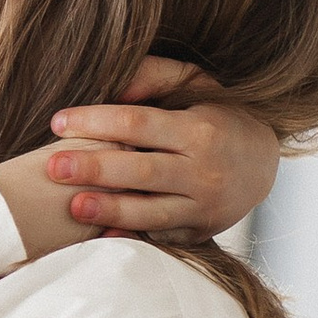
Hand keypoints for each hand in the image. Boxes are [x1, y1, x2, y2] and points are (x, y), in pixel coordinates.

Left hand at [44, 58, 280, 238]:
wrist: (264, 162)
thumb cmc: (217, 115)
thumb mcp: (195, 83)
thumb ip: (153, 76)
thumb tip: (111, 87)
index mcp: (199, 129)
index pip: (139, 124)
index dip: (97, 122)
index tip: (58, 122)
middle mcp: (204, 170)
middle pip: (142, 171)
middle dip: (96, 169)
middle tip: (53, 166)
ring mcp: (204, 206)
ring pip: (153, 212)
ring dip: (112, 211)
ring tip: (73, 207)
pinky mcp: (200, 232)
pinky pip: (163, 239)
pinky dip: (134, 240)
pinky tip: (103, 238)